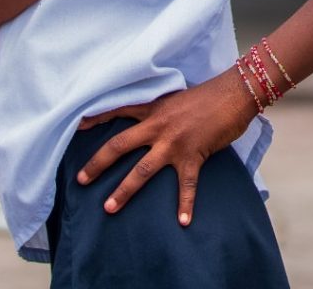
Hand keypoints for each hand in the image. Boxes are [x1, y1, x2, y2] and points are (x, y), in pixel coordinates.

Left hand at [75, 69, 256, 225]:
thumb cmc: (209, 93)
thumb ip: (161, 110)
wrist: (235, 92)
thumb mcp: (177, 97)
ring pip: (142, 170)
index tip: (77, 126)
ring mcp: (174, 142)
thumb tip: (150, 122)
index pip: (119, 110)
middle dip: (98, 164)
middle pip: (120, 145)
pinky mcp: (193, 154)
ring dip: (124, 191)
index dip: (97, 118)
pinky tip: (183, 221)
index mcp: (154, 108)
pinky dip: (185, 204)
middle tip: (81, 180)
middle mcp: (159, 125)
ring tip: (109, 208)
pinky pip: (186, 185)